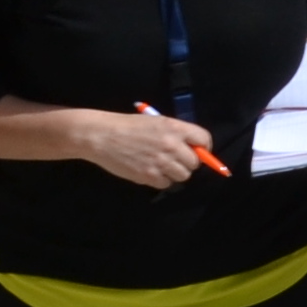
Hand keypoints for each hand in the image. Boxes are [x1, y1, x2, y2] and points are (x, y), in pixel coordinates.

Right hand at [75, 104, 214, 188]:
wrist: (101, 136)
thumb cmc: (127, 126)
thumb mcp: (154, 122)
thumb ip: (175, 134)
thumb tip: (192, 149)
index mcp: (174, 128)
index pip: (204, 140)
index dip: (203, 147)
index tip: (199, 151)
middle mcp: (171, 145)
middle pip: (195, 163)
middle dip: (187, 162)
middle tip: (174, 159)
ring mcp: (160, 162)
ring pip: (182, 176)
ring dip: (174, 173)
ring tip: (160, 165)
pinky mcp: (149, 176)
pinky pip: (166, 184)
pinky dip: (160, 180)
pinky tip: (149, 170)